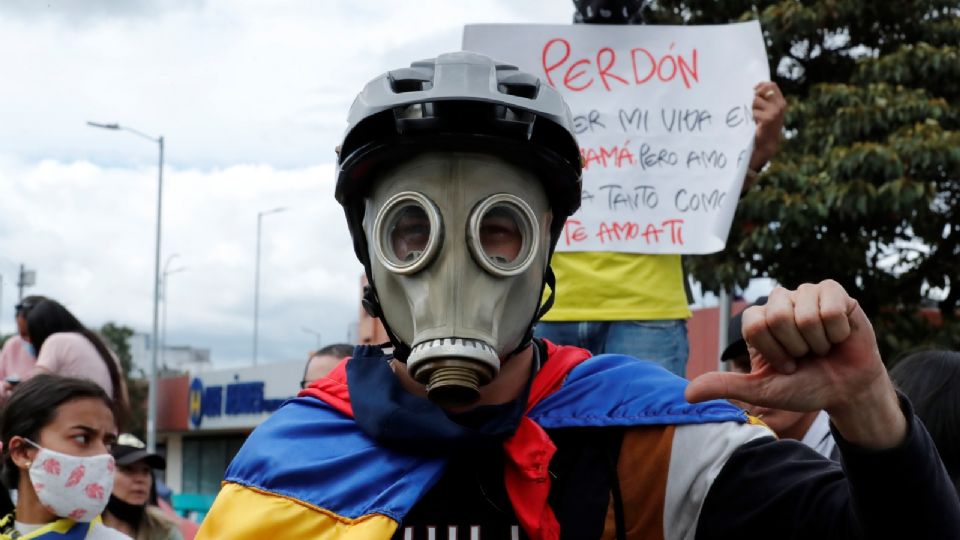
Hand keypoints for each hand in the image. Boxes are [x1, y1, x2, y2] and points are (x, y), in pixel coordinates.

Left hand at [686, 280, 906, 448]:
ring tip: (822, 347)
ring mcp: (805, 293)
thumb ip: (726, 386)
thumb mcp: (762, 390)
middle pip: (777, 317)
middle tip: (806, 355)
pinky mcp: (834, 291)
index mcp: (758, 320)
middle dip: (796, 347)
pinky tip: (838, 336)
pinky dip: (837, 331)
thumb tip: (688, 394)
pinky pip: (831, 308)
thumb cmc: (804, 386)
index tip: (785, 365)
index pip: (755, 325)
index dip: (774, 352)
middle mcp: (778, 301)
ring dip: (819, 342)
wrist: (846, 389)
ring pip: (806, 316)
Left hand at [749, 82, 785, 171]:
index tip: (753, 91)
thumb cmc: (765, 128)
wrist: (767, 145)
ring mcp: (774, 112)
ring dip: (751, 108)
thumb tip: (754, 88)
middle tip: (752, 107)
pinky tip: (754, 123)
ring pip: (755, 101)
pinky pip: (753, 111)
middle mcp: (780, 106)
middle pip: (762, 91)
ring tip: (753, 118)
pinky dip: (751, 117)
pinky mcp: (767, 118)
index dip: (761, 86)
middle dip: (754, 97)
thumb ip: (765, 101)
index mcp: (781, 102)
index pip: (772, 85)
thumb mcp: (768, 112)